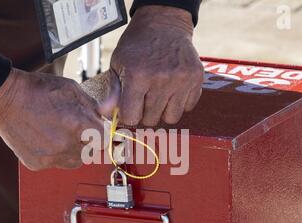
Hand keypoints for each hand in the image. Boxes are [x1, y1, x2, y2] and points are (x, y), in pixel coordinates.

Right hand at [0, 68, 103, 169]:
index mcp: (77, 125)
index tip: (96, 128)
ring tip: (60, 133)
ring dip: (74, 150)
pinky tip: (45, 139)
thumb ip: (93, 105)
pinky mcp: (37, 164)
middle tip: (76, 128)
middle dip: (88, 141)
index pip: (105, 139)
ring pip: (75, 161)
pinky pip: (55, 164)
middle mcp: (66, 145)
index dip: (102, 132)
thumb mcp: (71, 89)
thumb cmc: (37, 90)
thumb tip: (106, 115)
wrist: (3, 99)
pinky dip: (54, 155)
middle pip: (91, 152)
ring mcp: (50, 157)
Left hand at [110, 5, 203, 125]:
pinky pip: (188, 107)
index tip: (129, 108)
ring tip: (159, 95)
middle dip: (145, 113)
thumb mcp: (118, 64)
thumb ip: (113, 91)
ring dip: (163, 111)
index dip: (128, 115)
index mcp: (138, 76)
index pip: (131, 118)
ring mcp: (182, 79)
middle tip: (144, 98)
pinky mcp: (196, 78)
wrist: (164, 22)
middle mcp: (161, 79)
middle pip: (151, 120)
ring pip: (171, 118)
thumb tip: (104, 113)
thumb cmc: (137, 46)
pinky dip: (180, 102)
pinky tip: (173, 89)